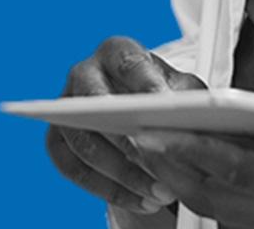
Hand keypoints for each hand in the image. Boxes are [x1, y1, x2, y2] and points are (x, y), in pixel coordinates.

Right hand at [45, 36, 206, 219]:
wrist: (139, 108)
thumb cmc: (165, 92)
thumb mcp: (183, 87)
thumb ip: (188, 96)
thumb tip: (197, 115)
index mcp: (117, 50)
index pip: (130, 64)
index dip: (146, 85)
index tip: (165, 107)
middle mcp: (84, 73)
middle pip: (97, 107)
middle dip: (129, 141)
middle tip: (160, 166)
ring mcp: (64, 108)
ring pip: (86, 145)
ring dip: (123, 175)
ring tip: (159, 194)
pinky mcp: (56, 141)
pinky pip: (75, 170)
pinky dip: (109, 190)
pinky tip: (141, 202)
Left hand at [128, 109, 253, 228]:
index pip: (249, 176)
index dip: (203, 155)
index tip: (164, 134)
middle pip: (220, 197)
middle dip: (173, 168)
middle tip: (131, 136)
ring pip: (223, 211)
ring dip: (184, 182)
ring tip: (151, 150)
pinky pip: (240, 217)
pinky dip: (209, 195)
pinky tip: (195, 175)